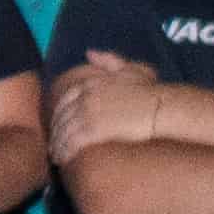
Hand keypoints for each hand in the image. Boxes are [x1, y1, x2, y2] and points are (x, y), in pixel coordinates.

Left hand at [42, 61, 163, 161]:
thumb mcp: (130, 69)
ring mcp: (87, 113)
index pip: (65, 100)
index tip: (57, 126)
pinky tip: (64, 160)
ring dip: (58, 145)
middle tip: (52, 146)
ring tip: (57, 157)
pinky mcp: (93, 130)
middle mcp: (85, 97)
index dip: (58, 114)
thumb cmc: (151, 91)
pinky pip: (72, 142)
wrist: (160, 108)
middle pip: (61, 117)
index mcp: (91, 83)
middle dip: (55, 132)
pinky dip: (65, 151)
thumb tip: (89, 53)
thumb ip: (109, 60)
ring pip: (64, 131)